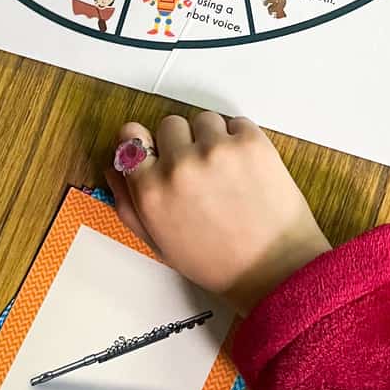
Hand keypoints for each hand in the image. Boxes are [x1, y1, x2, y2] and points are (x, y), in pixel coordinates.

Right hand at [106, 113, 330, 314]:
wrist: (274, 269)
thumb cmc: (217, 262)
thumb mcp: (159, 243)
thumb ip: (129, 203)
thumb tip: (115, 167)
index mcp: (151, 191)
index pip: (130, 136)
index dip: (146, 143)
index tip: (158, 150)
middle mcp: (180, 165)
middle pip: (170, 124)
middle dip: (183, 143)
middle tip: (201, 173)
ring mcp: (217, 149)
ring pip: (205, 120)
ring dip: (213, 139)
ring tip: (227, 174)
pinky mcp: (251, 142)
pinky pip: (237, 122)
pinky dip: (241, 139)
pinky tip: (246, 170)